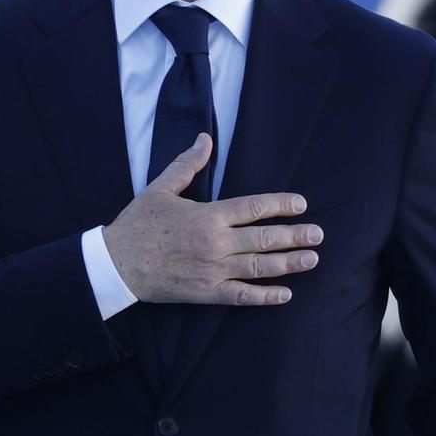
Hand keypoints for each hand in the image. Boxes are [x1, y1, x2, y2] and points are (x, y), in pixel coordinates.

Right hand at [102, 133, 322, 305]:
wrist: (117, 265)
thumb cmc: (138, 224)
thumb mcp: (161, 188)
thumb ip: (188, 164)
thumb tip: (204, 138)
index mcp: (208, 215)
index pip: (254, 207)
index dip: (281, 205)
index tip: (301, 204)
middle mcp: (216, 243)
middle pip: (264, 238)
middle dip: (294, 235)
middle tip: (318, 234)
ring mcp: (213, 270)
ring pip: (259, 267)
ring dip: (289, 264)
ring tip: (311, 260)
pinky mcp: (206, 293)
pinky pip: (241, 296)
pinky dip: (264, 297)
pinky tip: (285, 294)